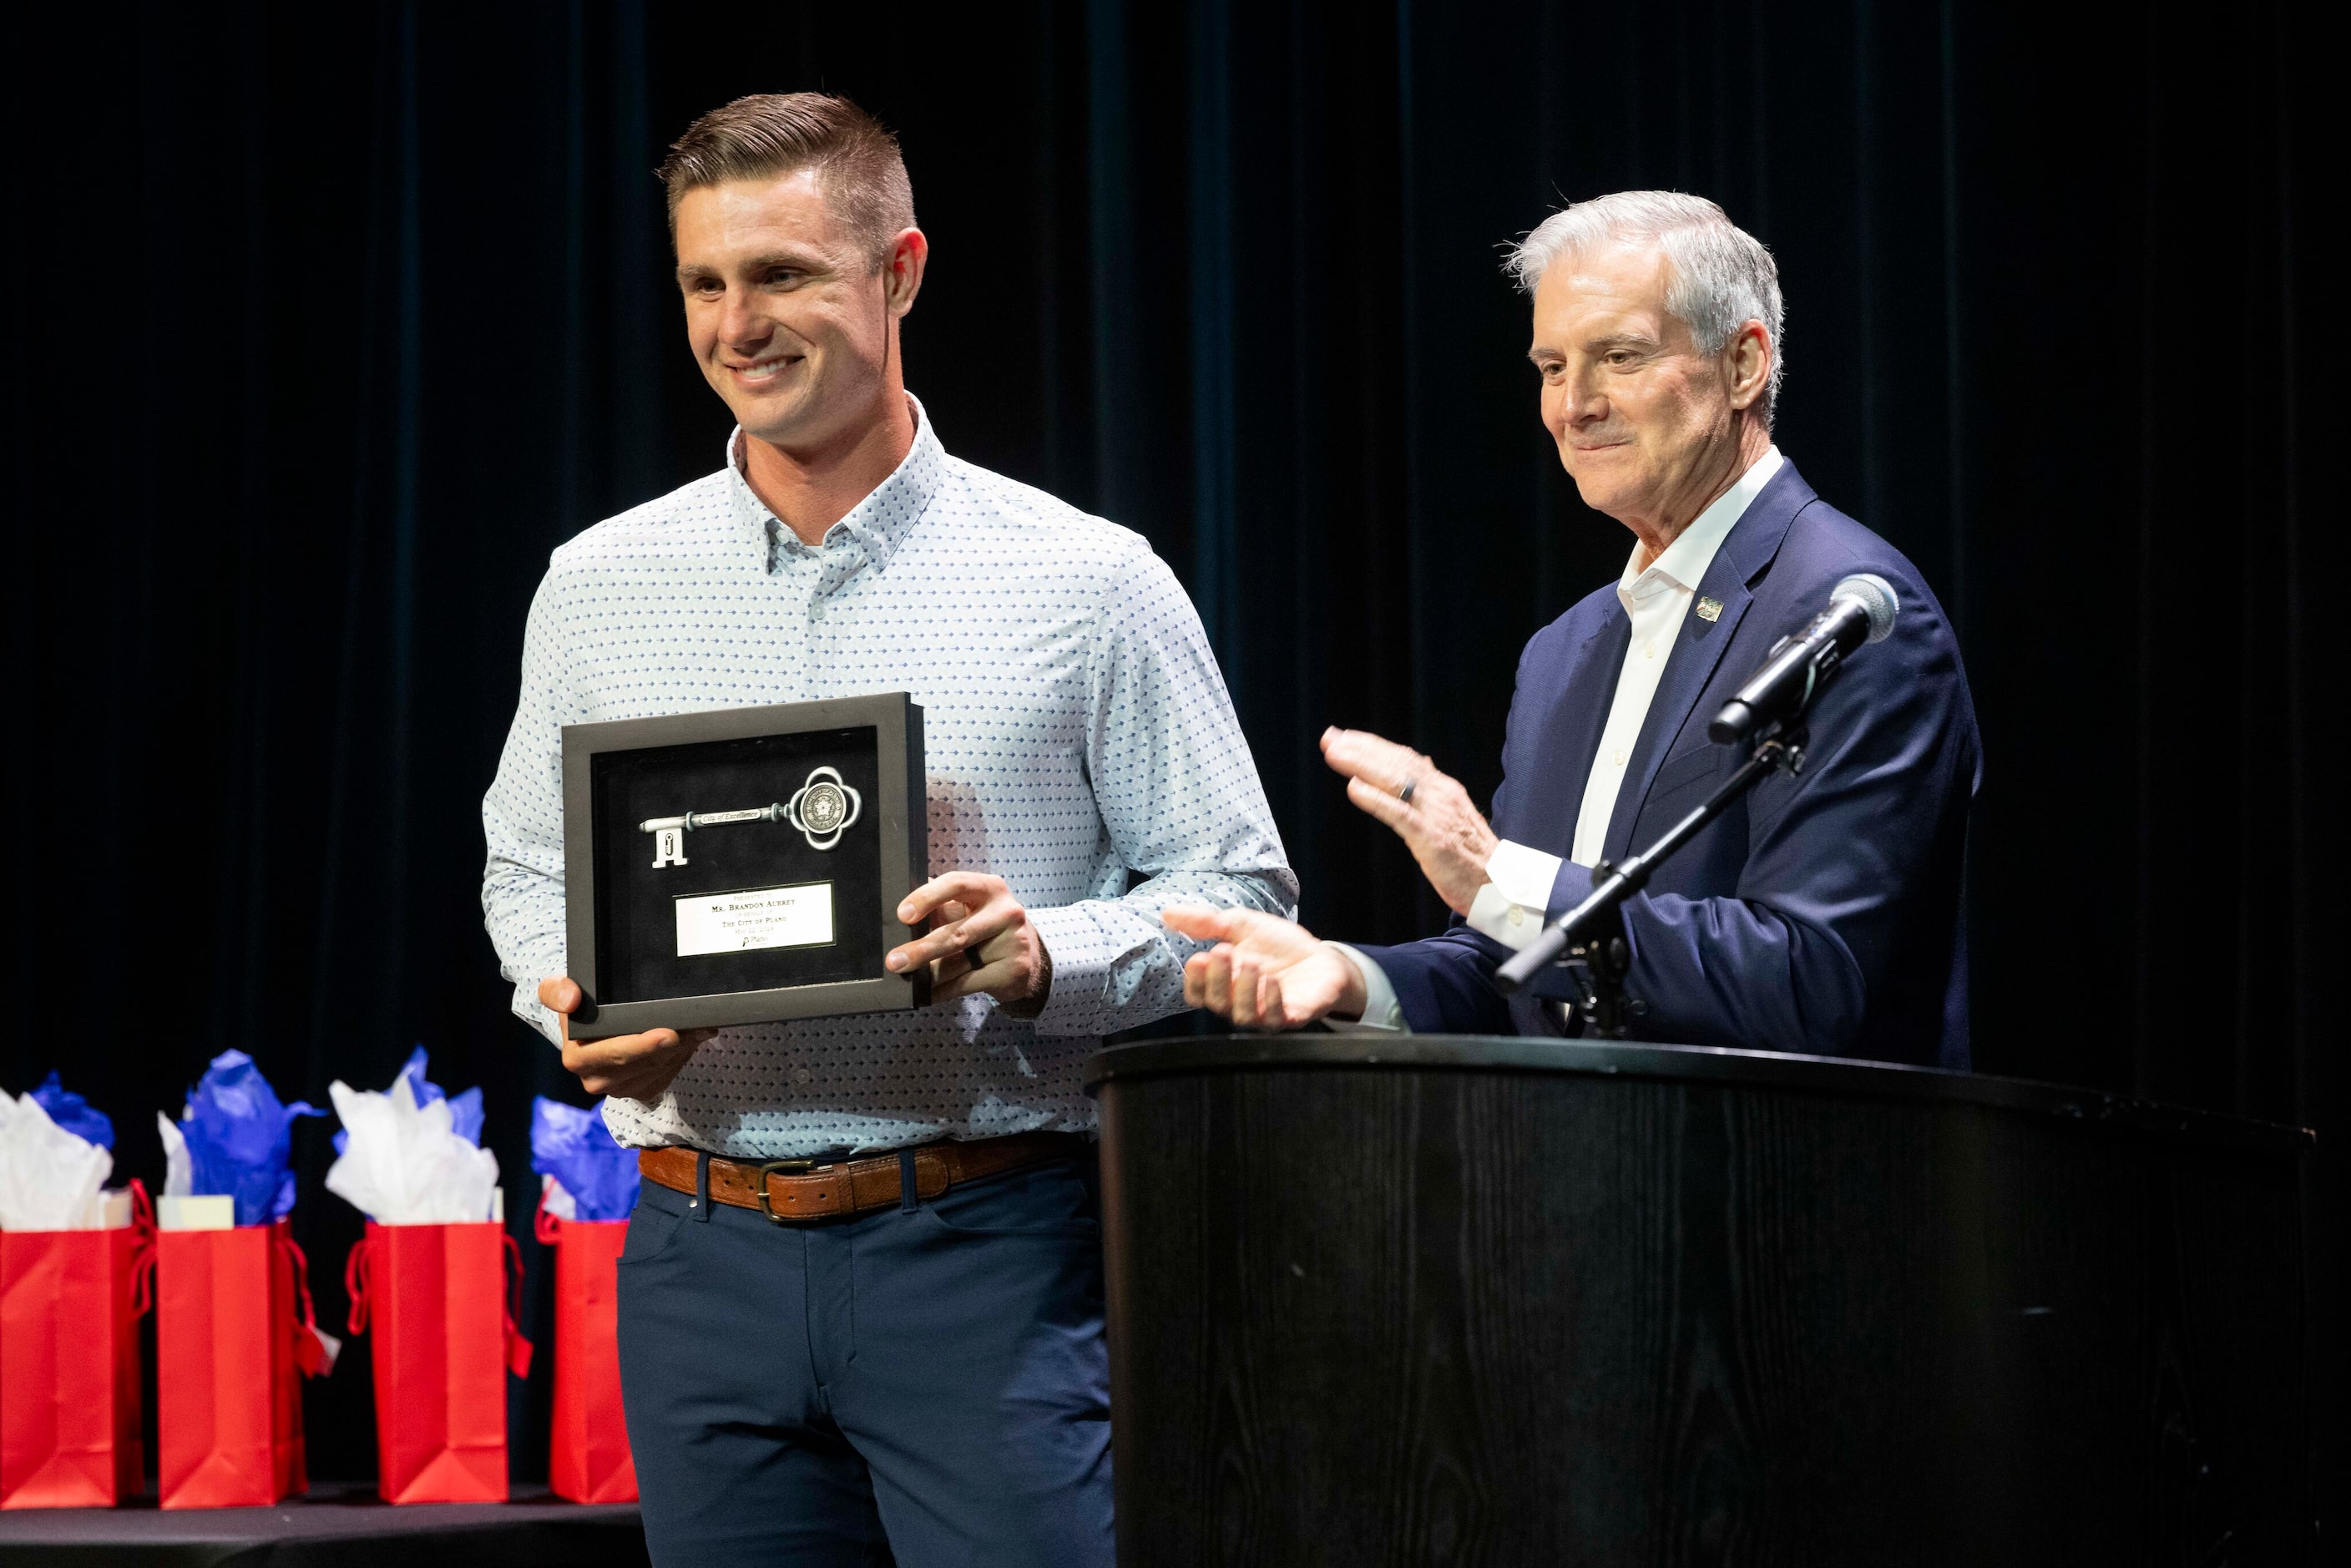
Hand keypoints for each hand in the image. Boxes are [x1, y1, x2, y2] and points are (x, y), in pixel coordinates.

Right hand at [538, 977, 714, 1102]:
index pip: (616, 1054)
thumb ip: (557, 991)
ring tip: (698, 1027)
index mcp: (577, 1059)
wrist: (586, 1025)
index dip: (644, 1046)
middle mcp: (594, 1080)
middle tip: (698, 1024)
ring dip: (683, 1049)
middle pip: (645, 1063)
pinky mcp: (637, 1091)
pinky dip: (681, 1058)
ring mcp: (617, 1088)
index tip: (669, 1034)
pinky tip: (688, 1041)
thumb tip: (570, 999)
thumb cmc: (579, 1005)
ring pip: (660, 1069)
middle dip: (675, 1043)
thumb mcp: (560, 991)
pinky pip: (666, 1077)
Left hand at [888, 872, 1051, 1015]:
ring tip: (908, 980)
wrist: (1028, 956)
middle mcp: (1007, 911)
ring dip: (929, 975)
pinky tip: (927, 994)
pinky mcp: (1013, 970)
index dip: (927, 898)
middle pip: (958, 932)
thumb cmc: (986, 925)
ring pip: (960, 964)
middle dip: (922, 949)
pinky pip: (968, 984)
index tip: (903, 915)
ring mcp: (1014, 942)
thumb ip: (939, 905)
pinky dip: (942, 991)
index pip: (957, 885)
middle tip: (895, 960)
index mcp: (989, 888)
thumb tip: (898, 914)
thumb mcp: (968, 908)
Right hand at [1163, 906, 1365, 1030]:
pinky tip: (1272, 980)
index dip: (1194, 981)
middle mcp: (1240, 1004)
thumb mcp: (1239, 925)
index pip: (1198, 994)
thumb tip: (1166, 913)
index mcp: (1224, 984)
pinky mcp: (1293, 1017)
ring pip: (1244, 1016)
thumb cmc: (1278, 945)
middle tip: (1223, 951)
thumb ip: (1205, 922)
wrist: (1321, 956)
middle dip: (1218, 979)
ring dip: (1244, 988)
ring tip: (1251, 962)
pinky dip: (1271, 1001)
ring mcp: (1267, 1013)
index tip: (1197, 957)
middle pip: (1218, 1004)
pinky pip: (1276, 1020)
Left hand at [1320, 726, 1497, 914]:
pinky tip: (1354, 788)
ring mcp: (1436, 814)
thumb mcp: (1452, 816)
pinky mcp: (1432, 838)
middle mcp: (1440, 794)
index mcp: (1444, 789)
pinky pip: (1400, 814)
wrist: (1499, 885)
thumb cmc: (1473, 857)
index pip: (1405, 758)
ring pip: (1395, 780)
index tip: (1345, 737)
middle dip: (1360, 747)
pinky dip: (1375, 798)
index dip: (1373, 745)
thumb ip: (1432, 793)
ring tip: (1335, 754)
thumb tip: (1419, 765)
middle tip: (1330, 737)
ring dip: (1361, 764)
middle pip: (1396, 762)